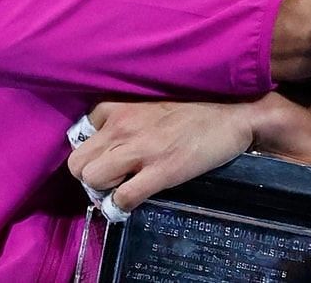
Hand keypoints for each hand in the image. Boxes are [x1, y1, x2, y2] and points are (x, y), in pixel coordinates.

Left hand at [66, 95, 310, 214]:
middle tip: (108, 180)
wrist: (233, 113)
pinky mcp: (160, 170)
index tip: (103, 157)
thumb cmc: (194, 108)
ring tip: (119, 190)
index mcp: (117, 106)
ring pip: (91, 179)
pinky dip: (120, 207)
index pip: (79, 133)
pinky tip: (128, 204)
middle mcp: (121, 125)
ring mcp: (140, 148)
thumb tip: (105, 140)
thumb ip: (124, 117)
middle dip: (89, 175)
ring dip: (102, 190)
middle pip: (77, 162)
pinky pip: (122, 197)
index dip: (90, 151)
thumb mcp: (149, 103)